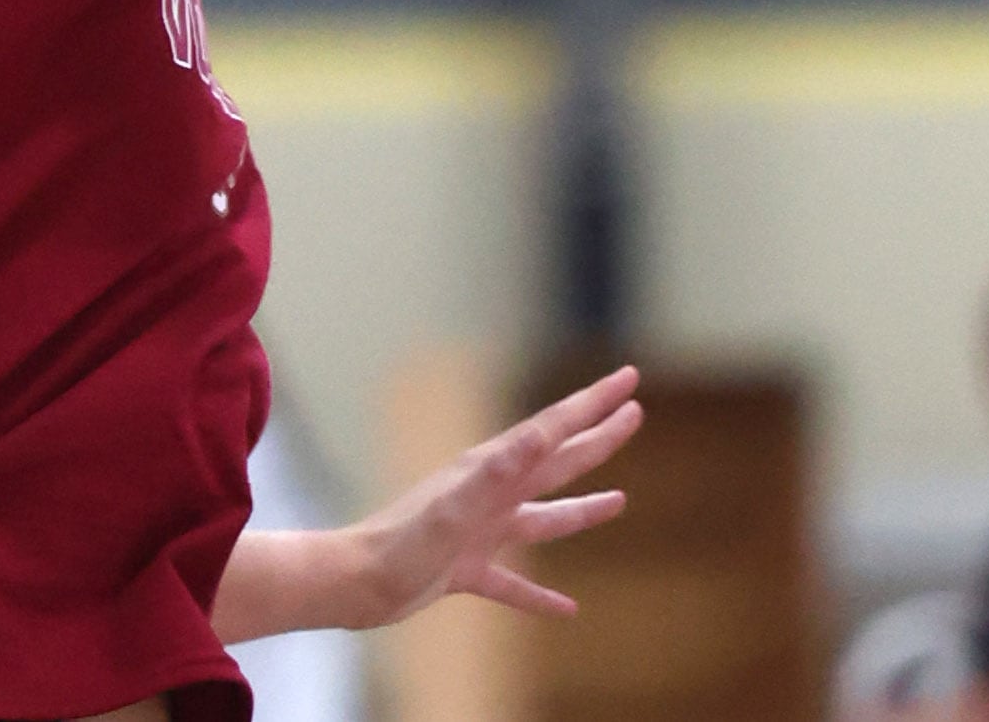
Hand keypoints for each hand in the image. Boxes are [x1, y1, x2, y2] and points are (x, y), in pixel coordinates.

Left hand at [345, 364, 641, 625]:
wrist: (355, 582)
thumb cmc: (400, 545)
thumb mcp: (454, 508)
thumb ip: (496, 473)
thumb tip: (539, 435)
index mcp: (489, 471)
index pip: (553, 429)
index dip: (593, 404)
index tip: (628, 379)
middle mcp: (488, 494)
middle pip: (556, 461)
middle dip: (596, 437)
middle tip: (634, 411)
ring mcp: (479, 532)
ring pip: (543, 517)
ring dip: (581, 509)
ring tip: (619, 500)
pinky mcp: (464, 569)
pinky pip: (514, 582)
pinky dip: (541, 595)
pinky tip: (567, 609)